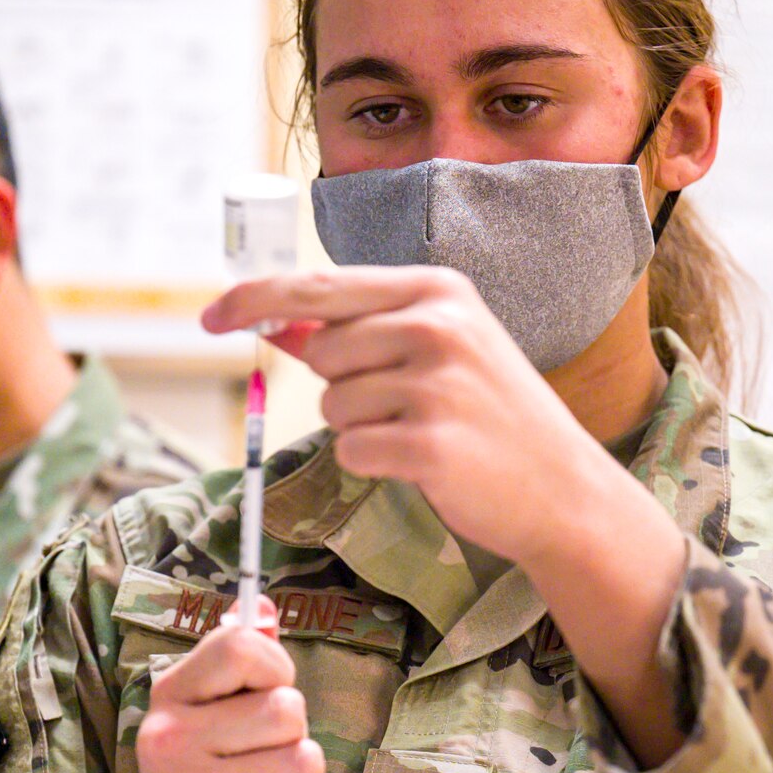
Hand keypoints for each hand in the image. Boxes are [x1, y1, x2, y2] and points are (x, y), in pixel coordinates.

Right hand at [124, 598, 330, 772]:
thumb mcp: (208, 717)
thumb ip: (236, 660)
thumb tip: (264, 606)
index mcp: (168, 700)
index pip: (240, 646)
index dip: (276, 667)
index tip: (266, 693)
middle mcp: (171, 742)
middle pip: (287, 709)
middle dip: (293, 737)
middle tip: (261, 763)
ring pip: (305, 762)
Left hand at [204, 267, 610, 567]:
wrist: (561, 486)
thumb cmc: (489, 414)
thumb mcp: (436, 350)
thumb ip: (358, 329)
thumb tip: (275, 318)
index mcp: (436, 290)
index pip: (318, 286)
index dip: (255, 300)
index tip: (211, 316)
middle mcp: (437, 326)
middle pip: (321, 351)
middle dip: (342, 383)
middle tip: (404, 403)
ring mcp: (436, 385)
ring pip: (332, 405)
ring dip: (361, 428)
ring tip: (421, 431)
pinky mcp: (430, 444)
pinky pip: (352, 450)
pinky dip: (374, 463)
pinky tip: (423, 461)